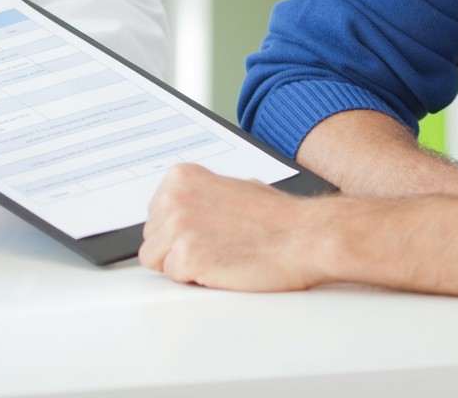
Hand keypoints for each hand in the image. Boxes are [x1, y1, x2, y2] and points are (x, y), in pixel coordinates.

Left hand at [139, 163, 329, 291]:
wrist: (305, 236)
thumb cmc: (278, 218)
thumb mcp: (234, 187)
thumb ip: (202, 195)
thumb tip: (187, 207)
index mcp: (182, 177)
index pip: (155, 214)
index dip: (178, 230)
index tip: (203, 232)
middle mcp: (175, 197)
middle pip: (152, 237)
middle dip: (176, 248)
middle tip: (214, 247)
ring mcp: (179, 226)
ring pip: (155, 259)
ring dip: (183, 265)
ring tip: (217, 257)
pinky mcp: (187, 257)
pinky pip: (174, 277)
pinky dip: (196, 279)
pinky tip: (222, 267)